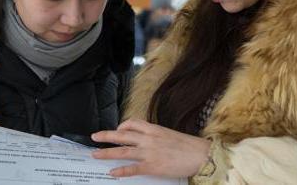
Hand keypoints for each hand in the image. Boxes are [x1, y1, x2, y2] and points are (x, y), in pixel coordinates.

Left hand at [91, 119, 210, 178]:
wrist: (201, 155)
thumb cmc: (189, 146)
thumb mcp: (169, 134)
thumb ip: (155, 135)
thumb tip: (145, 139)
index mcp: (154, 129)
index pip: (132, 123)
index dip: (121, 126)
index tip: (116, 129)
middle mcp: (148, 139)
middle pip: (122, 135)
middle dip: (106, 136)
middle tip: (94, 137)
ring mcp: (149, 153)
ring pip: (123, 151)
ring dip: (107, 153)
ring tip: (96, 154)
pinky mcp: (153, 166)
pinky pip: (133, 168)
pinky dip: (121, 171)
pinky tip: (113, 172)